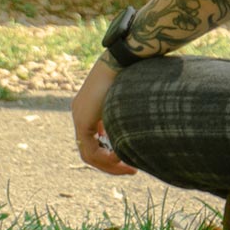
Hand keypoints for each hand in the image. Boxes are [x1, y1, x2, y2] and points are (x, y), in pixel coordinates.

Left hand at [70, 58, 136, 175]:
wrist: (124, 59)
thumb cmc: (135, 72)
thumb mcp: (131, 97)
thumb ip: (129, 113)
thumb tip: (149, 122)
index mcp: (90, 109)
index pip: (95, 140)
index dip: (111, 153)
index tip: (129, 159)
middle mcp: (81, 114)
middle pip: (90, 150)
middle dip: (110, 164)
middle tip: (130, 170)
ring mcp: (80, 117)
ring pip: (89, 154)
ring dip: (108, 165)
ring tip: (129, 169)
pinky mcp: (83, 120)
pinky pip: (89, 150)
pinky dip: (105, 159)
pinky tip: (121, 158)